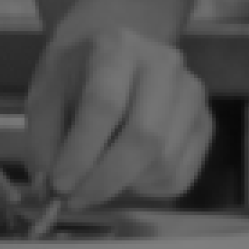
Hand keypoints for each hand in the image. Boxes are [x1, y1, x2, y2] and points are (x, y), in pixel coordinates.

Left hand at [21, 22, 210, 209]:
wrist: (117, 53)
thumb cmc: (79, 73)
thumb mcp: (45, 93)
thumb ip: (44, 140)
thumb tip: (52, 188)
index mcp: (117, 49)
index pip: (105, 105)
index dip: (81, 151)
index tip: (60, 183)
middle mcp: (163, 66)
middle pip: (144, 138)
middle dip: (105, 180)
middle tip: (74, 199)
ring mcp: (191, 95)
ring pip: (163, 163)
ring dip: (123, 185)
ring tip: (97, 176)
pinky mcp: (204, 124)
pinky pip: (178, 176)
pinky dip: (146, 188)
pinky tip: (126, 170)